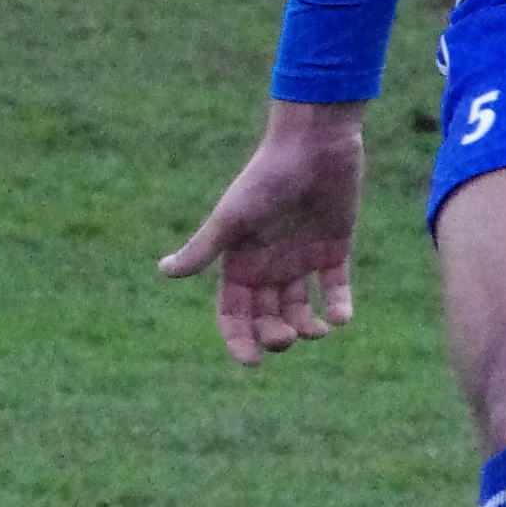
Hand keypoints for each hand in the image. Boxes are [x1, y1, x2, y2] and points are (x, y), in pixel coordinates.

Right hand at [159, 101, 368, 365]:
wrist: (313, 144)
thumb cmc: (266, 177)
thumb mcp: (233, 217)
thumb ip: (204, 248)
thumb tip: (164, 271)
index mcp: (239, 261)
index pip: (232, 312)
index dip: (238, 339)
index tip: (251, 362)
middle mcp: (268, 265)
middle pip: (266, 317)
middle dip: (274, 336)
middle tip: (287, 337)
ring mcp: (301, 259)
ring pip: (301, 309)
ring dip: (308, 327)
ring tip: (318, 330)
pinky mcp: (334, 250)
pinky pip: (336, 288)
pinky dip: (340, 307)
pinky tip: (341, 316)